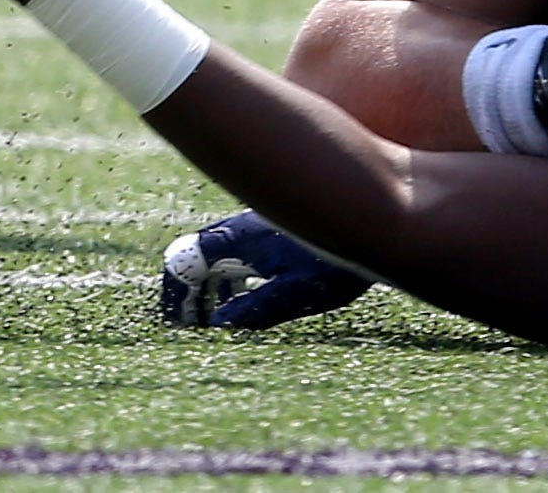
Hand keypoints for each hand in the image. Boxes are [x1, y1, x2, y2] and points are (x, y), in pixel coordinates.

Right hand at [160, 211, 375, 330]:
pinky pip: (237, 255)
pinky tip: (250, 298)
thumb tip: (220, 326)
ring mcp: (256, 229)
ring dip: (211, 288)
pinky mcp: (273, 233)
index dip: (175, 294)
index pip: (183, 262)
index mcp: (235, 239)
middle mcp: (239, 229)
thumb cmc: (336, 258)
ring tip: (220, 320)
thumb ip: (255, 309)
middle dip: (189, 294)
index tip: (179, 324)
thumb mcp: (294, 292)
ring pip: (218, 256)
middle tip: (195, 327)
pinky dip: (231, 279)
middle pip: (196, 258)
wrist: (372, 219)